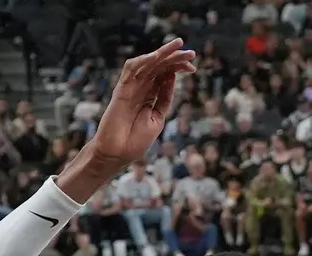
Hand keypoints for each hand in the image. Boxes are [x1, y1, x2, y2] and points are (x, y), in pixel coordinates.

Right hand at [92, 38, 194, 165]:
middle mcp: (141, 87)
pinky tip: (156, 57)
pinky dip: (143, 61)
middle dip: (176, 57)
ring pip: (148, 63)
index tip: (193, 68)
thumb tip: (172, 76)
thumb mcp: (158, 118)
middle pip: (160, 66)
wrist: (118, 154)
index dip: (179, 68)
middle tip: (192, 53)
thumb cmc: (136, 141)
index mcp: (151, 94)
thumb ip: (164, 98)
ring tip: (178, 46)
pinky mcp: (121, 89)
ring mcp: (131, 87)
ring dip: (163, 53)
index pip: (166, 74)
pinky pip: (131, 69)